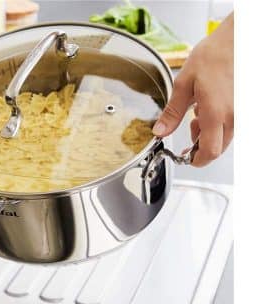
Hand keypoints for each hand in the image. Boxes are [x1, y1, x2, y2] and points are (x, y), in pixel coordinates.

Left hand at [152, 13, 233, 166]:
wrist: (236, 40)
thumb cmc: (213, 56)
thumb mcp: (183, 84)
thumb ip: (172, 112)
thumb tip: (160, 131)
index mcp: (215, 113)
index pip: (209, 152)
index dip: (196, 161)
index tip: (185, 159)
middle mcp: (232, 116)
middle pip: (218, 148)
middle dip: (200, 147)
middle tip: (188, 133)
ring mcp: (241, 112)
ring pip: (225, 137)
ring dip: (208, 134)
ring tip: (197, 114)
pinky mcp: (244, 107)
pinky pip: (231, 125)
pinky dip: (218, 124)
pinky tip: (209, 107)